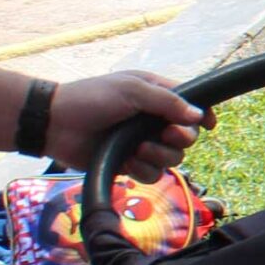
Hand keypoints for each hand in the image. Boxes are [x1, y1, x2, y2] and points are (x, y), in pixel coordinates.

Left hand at [44, 71, 212, 181]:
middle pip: (187, 137)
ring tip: (137, 150)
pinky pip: (152, 174)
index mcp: (156, 96)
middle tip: (165, 136)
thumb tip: (198, 115)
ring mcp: (142, 144)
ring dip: (159, 157)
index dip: (202, 115)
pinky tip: (128, 163)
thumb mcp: (132, 90)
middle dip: (179, 139)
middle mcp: (153, 121)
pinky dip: (143, 171)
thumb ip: (167, 101)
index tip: (209, 124)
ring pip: (172, 159)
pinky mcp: (130, 164)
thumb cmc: (91, 98)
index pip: (191, 106)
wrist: (55, 124)